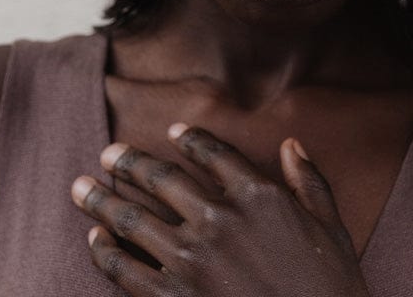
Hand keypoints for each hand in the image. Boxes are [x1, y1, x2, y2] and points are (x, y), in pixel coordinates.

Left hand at [71, 121, 370, 295]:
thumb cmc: (331, 290)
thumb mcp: (331, 229)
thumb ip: (309, 182)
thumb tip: (290, 144)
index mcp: (258, 196)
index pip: (214, 153)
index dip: (191, 138)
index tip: (172, 131)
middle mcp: (220, 219)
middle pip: (162, 179)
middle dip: (129, 163)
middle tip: (108, 154)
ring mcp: (193, 260)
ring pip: (133, 219)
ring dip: (102, 201)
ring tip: (81, 187)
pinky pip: (126, 270)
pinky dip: (105, 252)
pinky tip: (95, 240)